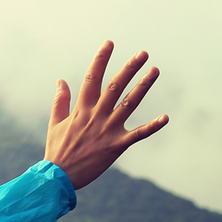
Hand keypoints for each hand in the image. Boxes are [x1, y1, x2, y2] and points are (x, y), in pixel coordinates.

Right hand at [45, 40, 168, 189]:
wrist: (57, 178)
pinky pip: (137, 135)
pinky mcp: (115, 146)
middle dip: (129, 68)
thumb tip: (60, 80)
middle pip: (115, 87)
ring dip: (143, 86)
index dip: (100, 60)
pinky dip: (151, 127)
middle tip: (143, 54)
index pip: (91, 79)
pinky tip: (165, 117)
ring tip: (155, 70)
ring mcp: (106, 131)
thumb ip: (60, 101)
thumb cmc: (56, 150)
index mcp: (81, 110)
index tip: (109, 43)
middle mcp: (95, 116)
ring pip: (128, 104)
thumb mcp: (55, 123)